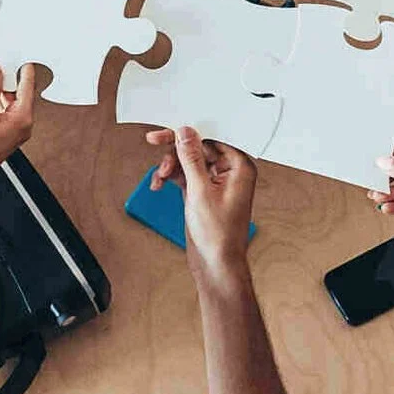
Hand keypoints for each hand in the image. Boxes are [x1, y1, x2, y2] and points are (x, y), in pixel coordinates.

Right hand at [146, 127, 256, 271]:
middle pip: (198, 147)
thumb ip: (192, 159)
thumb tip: (186, 133)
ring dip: (171, 165)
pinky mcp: (203, 192)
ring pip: (188, 161)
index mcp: (239, 166)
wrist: (215, 264)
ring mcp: (215, 182)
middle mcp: (230, 171)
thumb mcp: (200, 191)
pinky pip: (185, 175)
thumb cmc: (219, 235)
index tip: (170, 129)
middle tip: (154, 140)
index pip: (213, 137)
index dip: (190, 132)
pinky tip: (160, 183)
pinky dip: (171, 177)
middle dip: (176, 150)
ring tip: (160, 176)